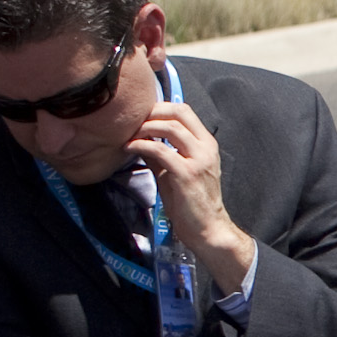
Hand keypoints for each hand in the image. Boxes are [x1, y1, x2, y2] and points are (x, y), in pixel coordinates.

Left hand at [125, 97, 256, 296]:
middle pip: (179, 112)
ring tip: (128, 134)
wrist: (207, 228)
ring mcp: (199, 160)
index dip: (160, 107)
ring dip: (145, 127)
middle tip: (132, 120)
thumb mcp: (175, 171)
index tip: (140, 115)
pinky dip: (142, 145)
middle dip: (152, 111)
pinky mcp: (187, 174)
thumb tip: (139, 138)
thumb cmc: (191, 202)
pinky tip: (129, 148)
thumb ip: (162, 152)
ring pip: (170, 127)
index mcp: (206, 143)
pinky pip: (161, 150)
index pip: (184, 111)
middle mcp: (206, 147)